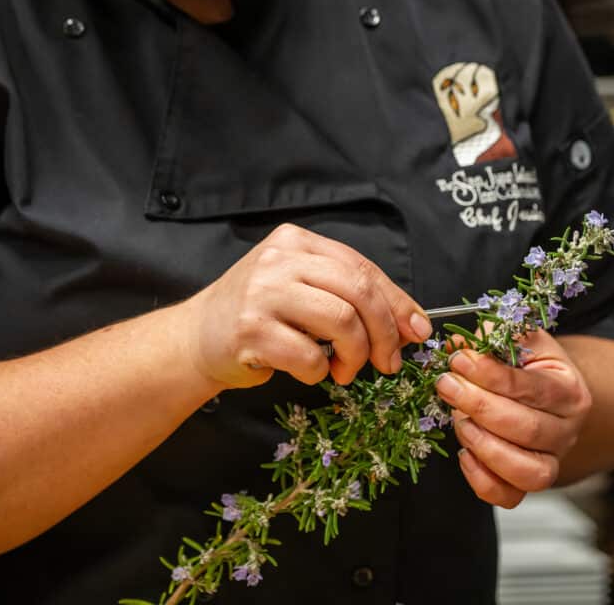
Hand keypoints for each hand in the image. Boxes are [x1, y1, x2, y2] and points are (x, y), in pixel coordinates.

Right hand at [182, 223, 431, 390]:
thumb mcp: (303, 289)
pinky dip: (320, 371)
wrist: (196, 338)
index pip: (362, 267)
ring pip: (341, 321)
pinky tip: (310, 370)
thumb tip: (413, 324)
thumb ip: (350, 296)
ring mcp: (262, 292)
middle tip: (387, 362)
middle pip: (358, 291)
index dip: (397, 302)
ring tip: (344, 369)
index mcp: (297, 241)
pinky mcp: (250, 330)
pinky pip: (309, 356)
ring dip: (354, 355)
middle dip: (384, 332)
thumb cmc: (260, 314)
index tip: (417, 332)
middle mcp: (279, 259)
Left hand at [435, 330, 592, 507]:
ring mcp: (551, 460)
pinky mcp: (527, 481)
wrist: (542, 388)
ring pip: (528, 472)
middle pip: (529, 429)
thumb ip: (490, 339)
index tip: (459, 360)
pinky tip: (465, 454)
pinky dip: (484, 481)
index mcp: (569, 389)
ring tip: (460, 422)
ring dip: (487, 447)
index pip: (532, 387)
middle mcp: (567, 430)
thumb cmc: (525, 362)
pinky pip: (510, 496)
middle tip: (448, 385)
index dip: (491, 374)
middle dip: (480, 406)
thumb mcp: (516, 339)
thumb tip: (459, 346)